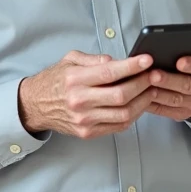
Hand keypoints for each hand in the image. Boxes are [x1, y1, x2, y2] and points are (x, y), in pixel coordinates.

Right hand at [18, 51, 155, 138]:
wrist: (36, 105)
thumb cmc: (56, 80)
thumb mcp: (70, 60)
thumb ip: (94, 59)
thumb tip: (117, 61)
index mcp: (74, 80)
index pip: (109, 73)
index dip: (132, 66)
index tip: (147, 60)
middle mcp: (79, 101)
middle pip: (121, 95)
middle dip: (142, 84)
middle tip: (154, 75)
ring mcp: (84, 120)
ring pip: (124, 114)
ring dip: (143, 101)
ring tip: (151, 90)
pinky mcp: (87, 132)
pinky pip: (118, 126)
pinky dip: (133, 115)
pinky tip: (138, 104)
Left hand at [145, 36, 190, 121]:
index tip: (180, 61)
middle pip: (188, 86)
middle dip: (170, 80)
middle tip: (154, 74)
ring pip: (176, 100)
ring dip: (159, 93)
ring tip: (145, 85)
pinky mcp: (182, 114)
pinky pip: (166, 111)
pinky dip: (154, 104)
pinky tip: (143, 97)